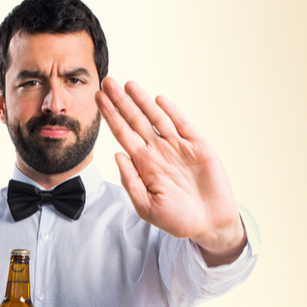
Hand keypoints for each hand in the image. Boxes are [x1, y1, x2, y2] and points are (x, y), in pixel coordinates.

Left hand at [95, 78, 245, 264]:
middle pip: (135, 120)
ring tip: (128, 84)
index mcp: (143, 164)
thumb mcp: (146, 206)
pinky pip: (183, 125)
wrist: (209, 224)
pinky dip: (171, 112)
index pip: (122, 134)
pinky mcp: (198, 146)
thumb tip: (116, 155)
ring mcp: (178, 147)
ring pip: (157, 118)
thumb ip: (130, 181)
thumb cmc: (177, 219)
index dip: (110, 116)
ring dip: (142, 101)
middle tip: (107, 81)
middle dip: (121, 102)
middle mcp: (158, 151)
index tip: (98, 99)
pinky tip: (158, 100)